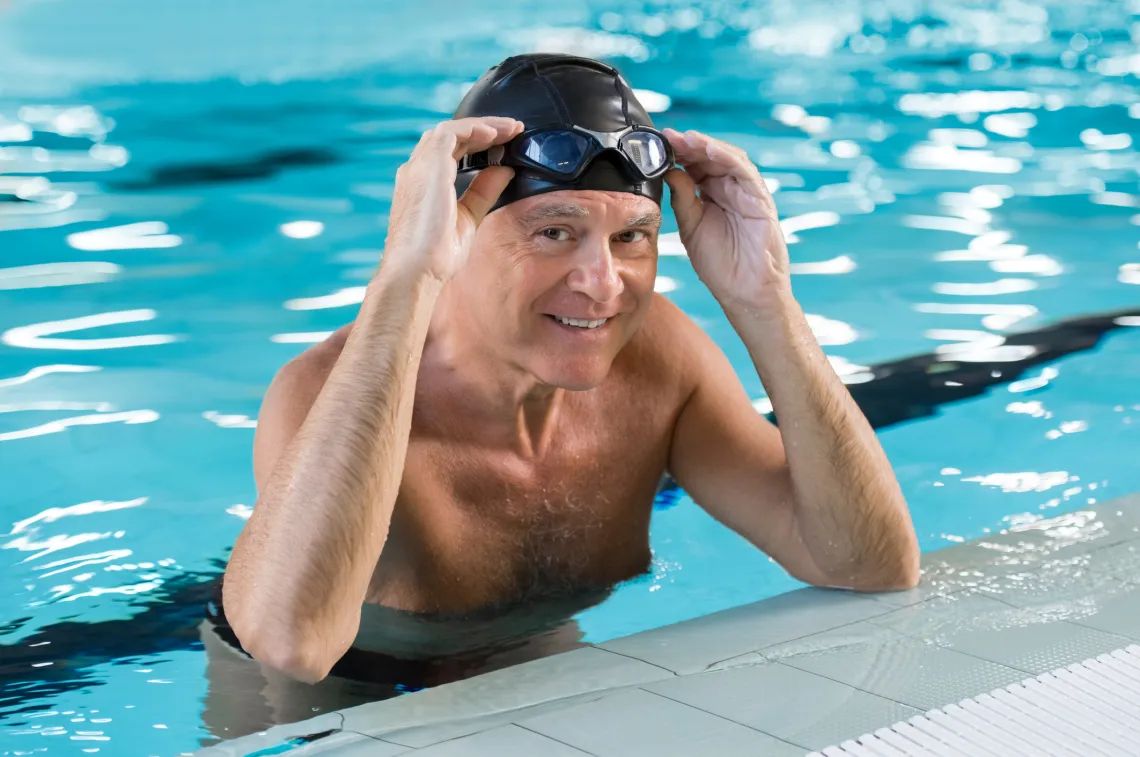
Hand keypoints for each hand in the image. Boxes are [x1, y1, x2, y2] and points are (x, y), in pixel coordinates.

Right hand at [382, 117, 522, 282]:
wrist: (417, 271)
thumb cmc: (437, 255)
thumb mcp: (469, 217)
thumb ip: (484, 191)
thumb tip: (505, 170)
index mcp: (424, 184)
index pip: (451, 151)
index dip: (479, 142)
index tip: (507, 142)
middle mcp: (417, 171)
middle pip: (451, 136)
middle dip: (484, 129)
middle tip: (514, 130)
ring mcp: (419, 167)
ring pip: (450, 130)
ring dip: (482, 125)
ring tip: (510, 129)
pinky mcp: (427, 167)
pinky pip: (451, 133)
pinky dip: (474, 129)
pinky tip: (496, 134)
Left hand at [662, 128, 790, 309]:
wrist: (744, 293)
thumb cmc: (720, 264)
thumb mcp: (692, 227)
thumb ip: (682, 199)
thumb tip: (670, 172)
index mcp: (713, 195)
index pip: (696, 166)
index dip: (679, 154)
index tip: (659, 144)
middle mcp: (731, 190)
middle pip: (711, 157)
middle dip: (689, 145)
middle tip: (668, 136)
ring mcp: (747, 193)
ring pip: (728, 159)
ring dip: (707, 145)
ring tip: (687, 138)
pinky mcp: (760, 200)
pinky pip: (745, 172)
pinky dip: (728, 157)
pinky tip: (710, 149)